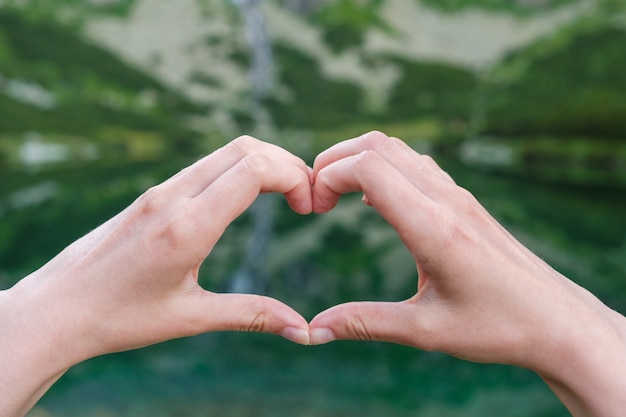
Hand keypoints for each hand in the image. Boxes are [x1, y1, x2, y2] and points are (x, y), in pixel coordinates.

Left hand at [1, 136, 311, 415]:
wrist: (57, 307)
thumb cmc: (119, 318)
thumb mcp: (191, 318)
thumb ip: (252, 315)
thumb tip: (303, 331)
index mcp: (187, 226)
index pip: (254, 169)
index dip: (294, 177)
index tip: (309, 207)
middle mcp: (173, 197)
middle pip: (245, 148)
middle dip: (287, 164)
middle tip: (307, 198)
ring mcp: (160, 191)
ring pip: (225, 152)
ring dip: (263, 163)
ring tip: (286, 194)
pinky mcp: (153, 194)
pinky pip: (205, 165)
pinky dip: (238, 170)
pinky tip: (247, 198)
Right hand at [308, 131, 625, 415]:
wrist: (555, 320)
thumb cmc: (497, 327)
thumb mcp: (425, 330)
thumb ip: (365, 323)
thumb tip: (312, 331)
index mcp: (434, 228)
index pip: (370, 168)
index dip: (328, 176)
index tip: (313, 208)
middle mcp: (445, 200)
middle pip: (378, 144)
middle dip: (334, 160)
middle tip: (314, 198)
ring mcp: (457, 196)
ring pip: (397, 149)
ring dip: (358, 160)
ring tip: (333, 196)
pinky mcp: (462, 201)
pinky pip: (415, 164)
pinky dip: (382, 169)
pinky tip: (371, 202)